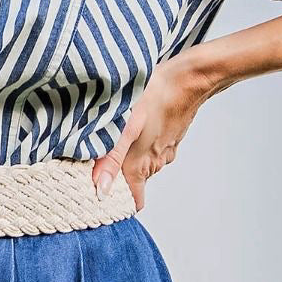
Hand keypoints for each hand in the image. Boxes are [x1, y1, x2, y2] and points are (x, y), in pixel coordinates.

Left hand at [91, 55, 210, 211]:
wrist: (187, 79)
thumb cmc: (156, 98)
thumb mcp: (126, 127)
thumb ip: (111, 159)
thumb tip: (101, 191)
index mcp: (141, 165)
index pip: (133, 200)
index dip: (117, 202)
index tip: (99, 197)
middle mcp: (154, 162)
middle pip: (134, 182)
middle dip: (117, 178)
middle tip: (93, 165)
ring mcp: (164, 148)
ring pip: (142, 162)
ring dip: (127, 158)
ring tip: (109, 143)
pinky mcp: (169, 134)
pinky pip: (151, 147)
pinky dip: (139, 144)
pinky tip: (131, 127)